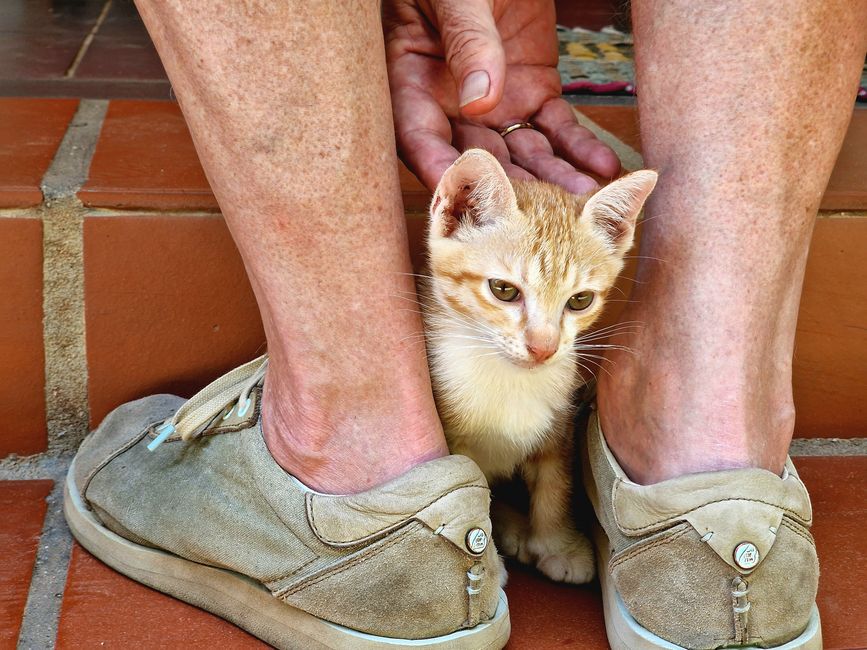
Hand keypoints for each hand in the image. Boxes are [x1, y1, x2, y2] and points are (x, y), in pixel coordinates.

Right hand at [383, 0, 621, 193]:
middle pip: (479, 161)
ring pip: (523, 153)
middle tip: (539, 215)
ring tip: (582, 198)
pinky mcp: (533, 91)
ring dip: (552, 177)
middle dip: (510, 192)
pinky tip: (601, 165)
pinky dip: (580, 146)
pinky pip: (557, 126)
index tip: (464, 197)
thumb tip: (477, 100)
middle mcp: (453, 105)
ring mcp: (496, 102)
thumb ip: (466, 42)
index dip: (440, 172)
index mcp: (414, 83)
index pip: (420, 140)